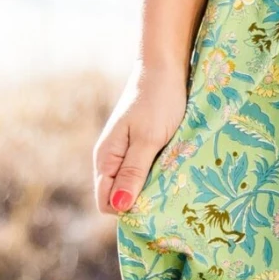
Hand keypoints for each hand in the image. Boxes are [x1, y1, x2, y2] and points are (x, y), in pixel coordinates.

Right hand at [93, 61, 188, 215]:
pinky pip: (142, 172)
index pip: (106, 203)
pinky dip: (155, 176)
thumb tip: (119, 207)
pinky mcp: (138, 146)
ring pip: (131, 185)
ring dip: (149, 189)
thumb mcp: (148, 139)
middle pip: (118, 197)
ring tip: (172, 182)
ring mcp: (124, 152)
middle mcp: (110, 159)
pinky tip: (172, 171)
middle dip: (139, 203)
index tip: (154, 206)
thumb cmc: (159, 102)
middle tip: (167, 195)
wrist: (164, 68)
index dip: (127, 211)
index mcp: (105, 159)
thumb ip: (133, 172)